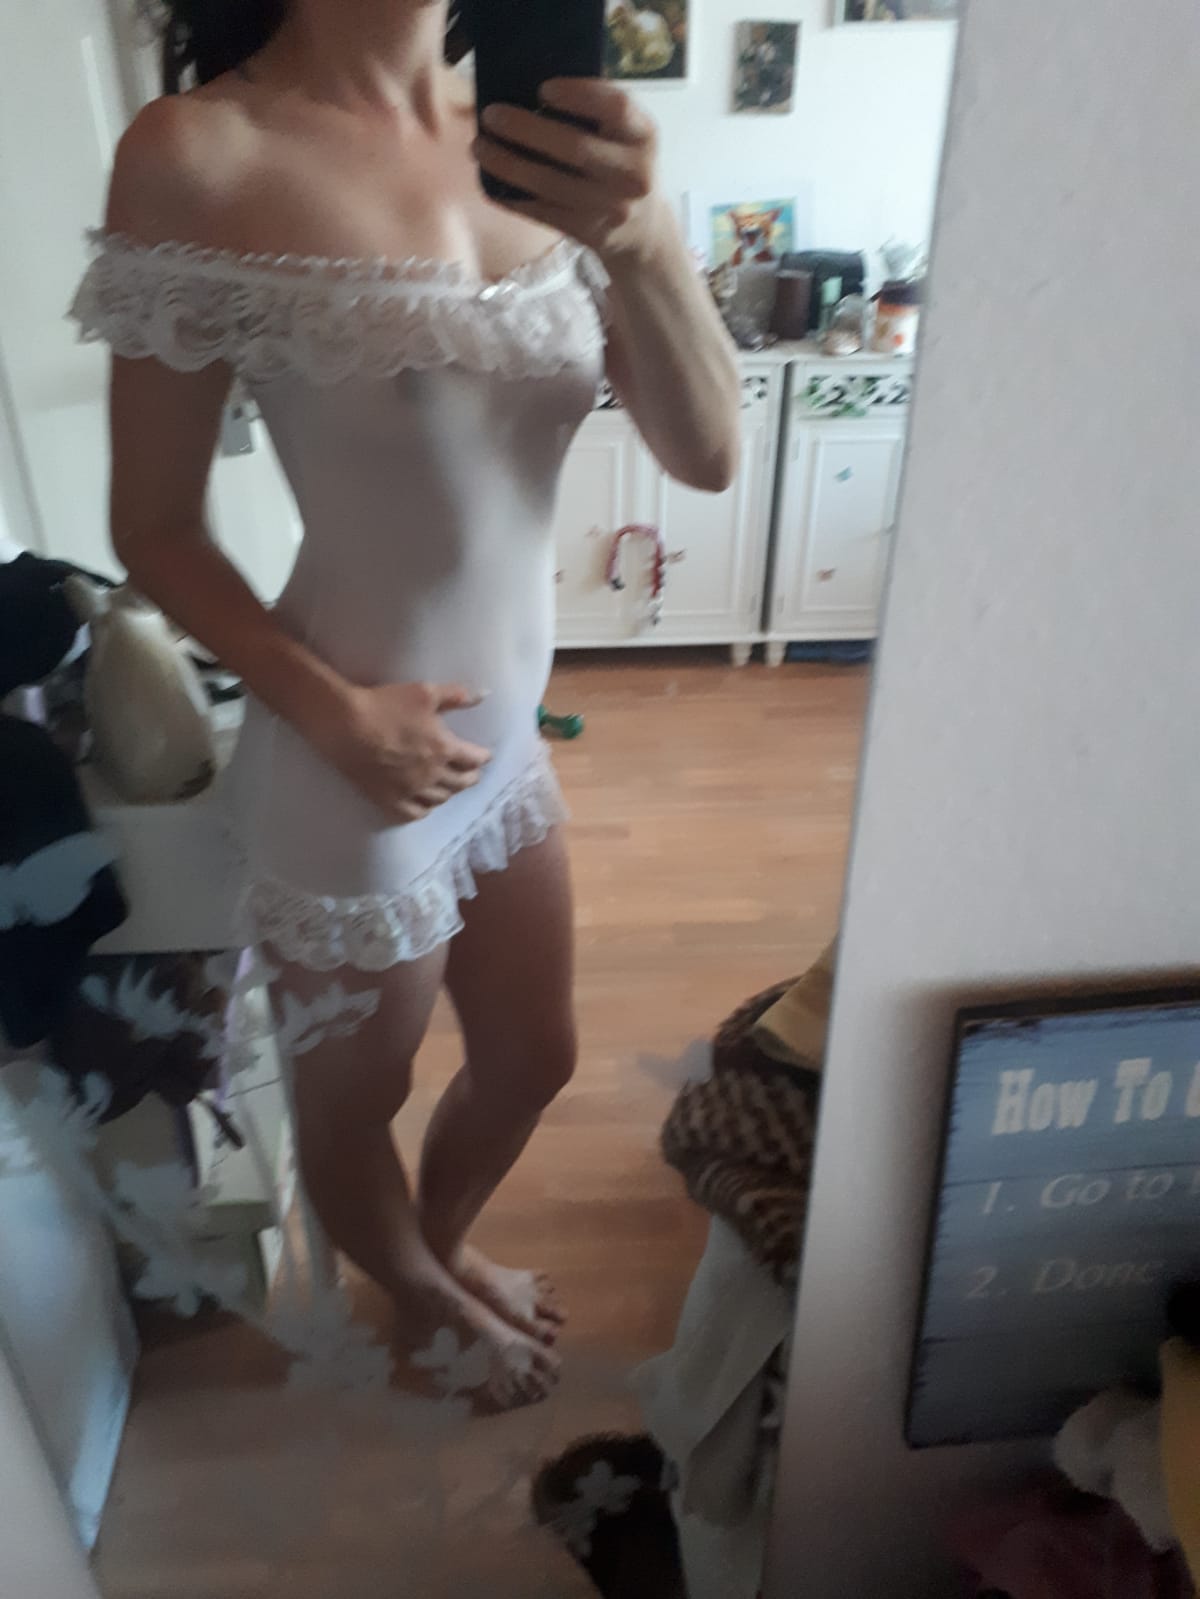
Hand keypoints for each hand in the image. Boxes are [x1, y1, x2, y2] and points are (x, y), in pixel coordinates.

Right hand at [314, 681, 490, 824]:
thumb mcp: (426, 692)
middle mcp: (432, 775)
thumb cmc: (386, 706)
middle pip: (461, 783)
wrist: (346, 726)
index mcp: (444, 749)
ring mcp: (411, 791)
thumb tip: (486, 695)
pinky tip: (425, 805)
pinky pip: (414, 813)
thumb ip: (457, 695)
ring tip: (450, 787)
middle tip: (472, 774)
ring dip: (450, 792)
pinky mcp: (389, 800)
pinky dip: (425, 809)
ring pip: (440, 799)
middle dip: (470, 777)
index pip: (474, 759)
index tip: (485, 756)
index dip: (482, 757)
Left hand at [474, 79, 670, 265]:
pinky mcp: (590, 233)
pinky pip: (542, 212)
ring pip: (551, 184)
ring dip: (508, 164)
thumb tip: (527, 86)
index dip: (579, 95)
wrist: (642, 228)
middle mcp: (634, 173)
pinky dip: (512, 196)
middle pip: (576, 147)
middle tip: (491, 115)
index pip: (617, 107)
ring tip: (479, 147)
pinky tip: (491, 182)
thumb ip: (595, 112)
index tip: (543, 89)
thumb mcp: (625, 134)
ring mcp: (613, 208)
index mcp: (644, 135)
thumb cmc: (621, 164)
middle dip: (526, 129)